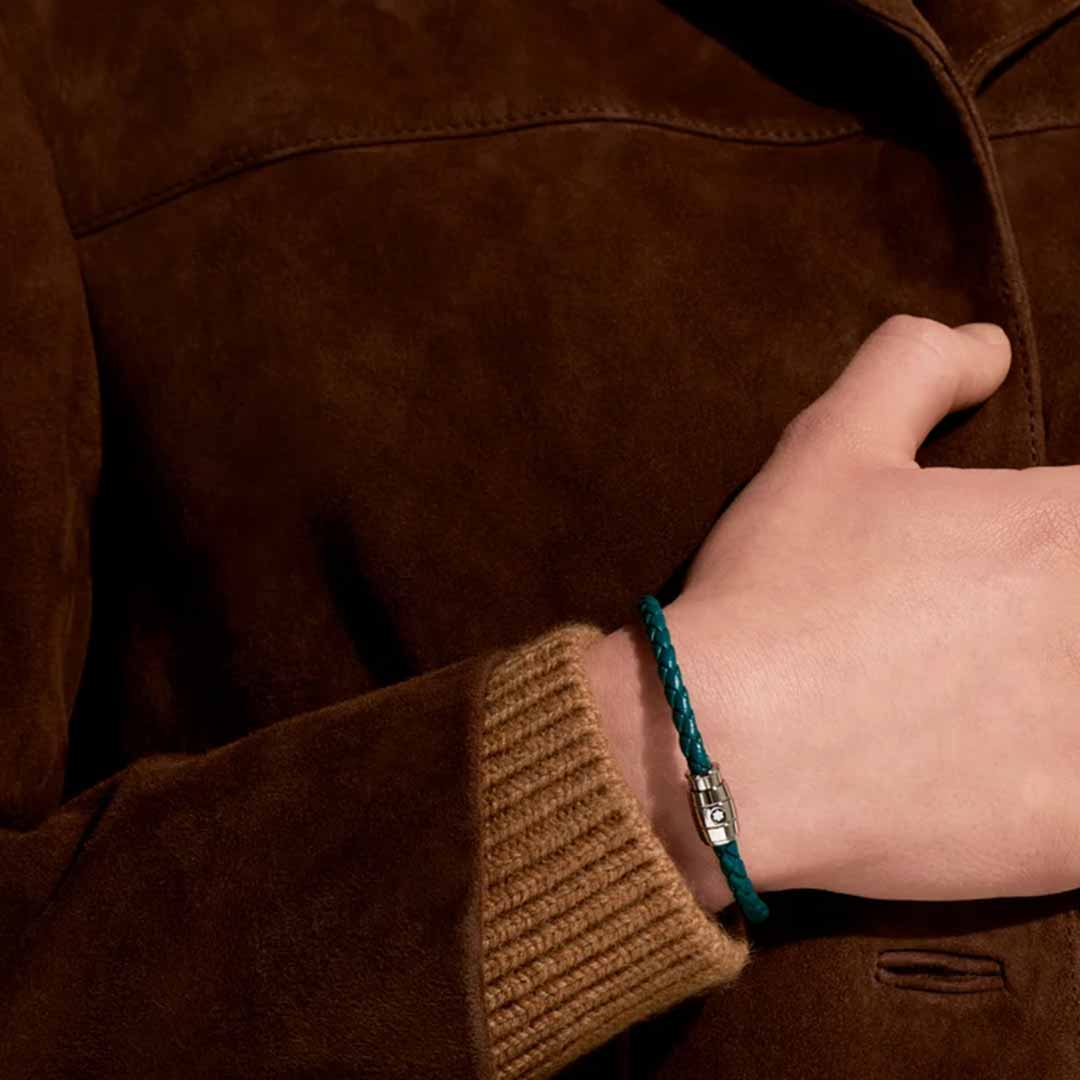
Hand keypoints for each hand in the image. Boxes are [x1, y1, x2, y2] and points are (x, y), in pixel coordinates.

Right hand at [585, 315, 1079, 912]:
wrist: (716, 749)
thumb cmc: (772, 593)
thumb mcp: (826, 448)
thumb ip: (916, 368)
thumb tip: (990, 348)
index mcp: (1065, 525)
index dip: (1066, 536)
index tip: (1032, 562)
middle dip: (1064, 617)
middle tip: (1005, 641)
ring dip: (1071, 696)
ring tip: (1018, 704)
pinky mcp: (1073, 832)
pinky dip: (1068, 784)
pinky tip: (1021, 776)